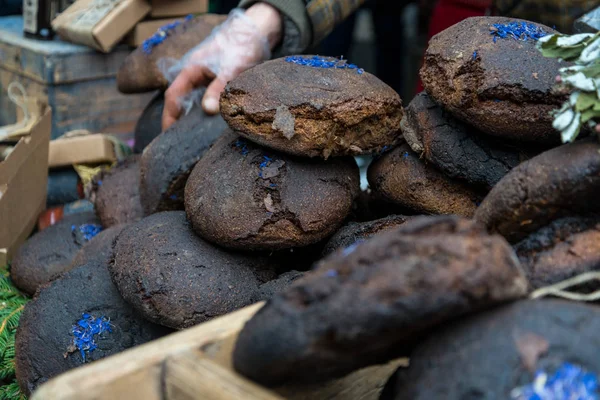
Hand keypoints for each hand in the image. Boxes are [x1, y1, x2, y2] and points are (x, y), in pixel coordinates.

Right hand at [162, 3, 281, 129]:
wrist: (254, 33)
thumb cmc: (240, 47)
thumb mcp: (230, 69)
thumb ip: (218, 88)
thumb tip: (207, 110)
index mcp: (190, 71)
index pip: (173, 97)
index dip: (169, 117)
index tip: (168, 136)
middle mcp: (194, 76)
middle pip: (180, 102)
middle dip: (178, 122)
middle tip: (180, 145)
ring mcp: (204, 79)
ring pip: (194, 103)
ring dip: (193, 119)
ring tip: (194, 140)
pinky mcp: (216, 83)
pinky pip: (207, 101)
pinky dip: (207, 113)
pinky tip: (211, 126)